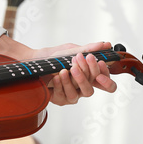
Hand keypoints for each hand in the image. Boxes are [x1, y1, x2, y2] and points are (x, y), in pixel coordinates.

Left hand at [0, 36, 117, 105]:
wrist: (35, 61)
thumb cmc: (54, 57)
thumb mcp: (72, 50)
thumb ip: (89, 49)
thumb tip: (107, 44)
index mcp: (88, 78)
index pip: (106, 84)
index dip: (107, 78)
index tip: (101, 64)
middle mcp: (82, 88)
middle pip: (92, 89)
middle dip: (87, 74)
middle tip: (81, 59)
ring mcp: (72, 95)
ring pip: (79, 94)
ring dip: (74, 80)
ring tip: (66, 69)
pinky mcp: (60, 99)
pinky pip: (65, 96)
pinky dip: (62, 84)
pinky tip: (57, 76)